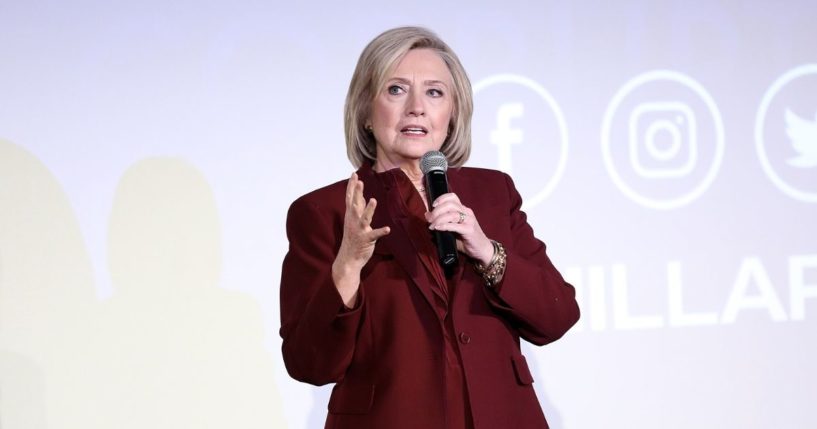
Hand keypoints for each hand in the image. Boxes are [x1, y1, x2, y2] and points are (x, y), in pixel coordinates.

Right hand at [333, 173, 389, 306]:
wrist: (348, 259)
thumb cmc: (353, 239)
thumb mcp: (354, 221)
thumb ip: (359, 209)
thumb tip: (362, 196)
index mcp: (350, 216)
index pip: (350, 198)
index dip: (352, 186)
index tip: (354, 174)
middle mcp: (353, 221)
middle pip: (354, 204)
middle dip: (356, 193)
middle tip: (359, 181)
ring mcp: (359, 230)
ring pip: (364, 218)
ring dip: (368, 210)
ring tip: (373, 200)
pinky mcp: (366, 239)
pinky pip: (374, 235)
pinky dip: (381, 231)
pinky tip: (387, 229)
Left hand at [424, 193, 493, 265]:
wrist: (482, 250)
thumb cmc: (466, 240)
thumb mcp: (452, 229)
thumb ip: (441, 222)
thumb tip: (427, 215)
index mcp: (463, 210)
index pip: (452, 197)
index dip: (441, 198)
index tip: (433, 205)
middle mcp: (467, 213)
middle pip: (450, 204)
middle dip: (437, 210)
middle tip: (430, 219)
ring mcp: (469, 221)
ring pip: (452, 213)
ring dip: (439, 219)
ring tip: (432, 226)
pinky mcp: (469, 230)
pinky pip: (455, 225)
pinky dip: (444, 226)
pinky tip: (438, 228)